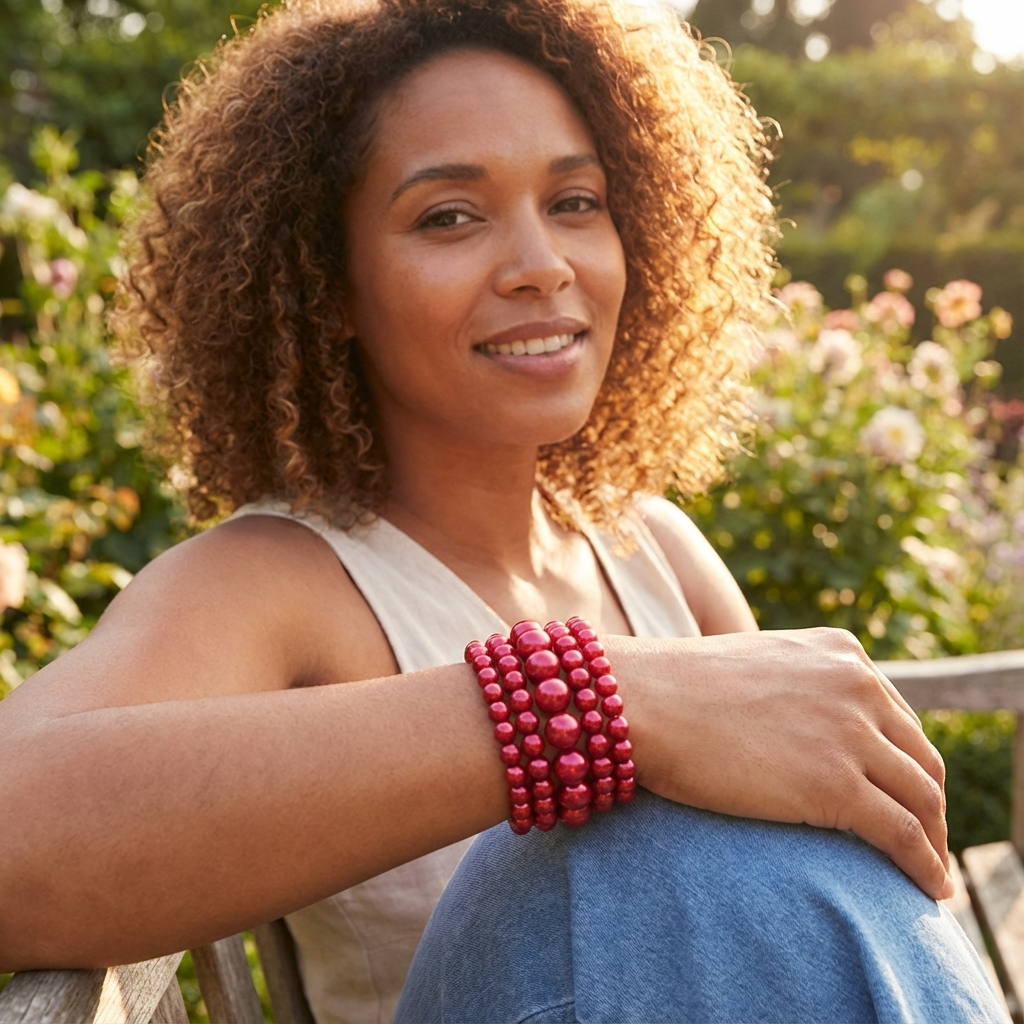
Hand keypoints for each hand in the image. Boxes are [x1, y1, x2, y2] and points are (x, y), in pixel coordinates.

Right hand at [614, 628, 951, 900]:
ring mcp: (851, 733)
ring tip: (928, 873)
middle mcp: (858, 685)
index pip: (898, 718)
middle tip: (924, 842)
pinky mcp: (837, 784)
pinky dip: (925, 868)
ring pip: (923, 799)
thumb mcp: (754, 670)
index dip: (905, 764)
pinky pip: (905, 835)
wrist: (639, 700)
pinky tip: (928, 889)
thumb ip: (793, 691)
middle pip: (920, 758)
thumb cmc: (674, 691)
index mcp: (841, 653)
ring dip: (933, 841)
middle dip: (927, 804)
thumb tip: (796, 735)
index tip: (902, 796)